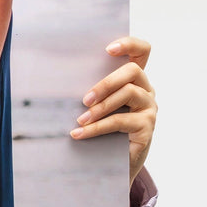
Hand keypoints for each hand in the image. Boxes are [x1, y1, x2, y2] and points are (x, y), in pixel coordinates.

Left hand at [70, 37, 154, 185]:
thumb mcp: (96, 106)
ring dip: (100, 107)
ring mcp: (149, 107)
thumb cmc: (103, 129)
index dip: (129, 44)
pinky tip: (79, 134)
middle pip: (133, 71)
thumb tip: (56, 78)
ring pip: (128, 94)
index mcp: (135, 79)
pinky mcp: (147, 126)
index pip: (142, 51)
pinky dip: (97, 127)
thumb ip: (91, 91)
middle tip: (84, 99)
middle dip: (106, 82)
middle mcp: (147, 90)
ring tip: (80, 119)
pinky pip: (121, 120)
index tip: (108, 48)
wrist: (115, 162)